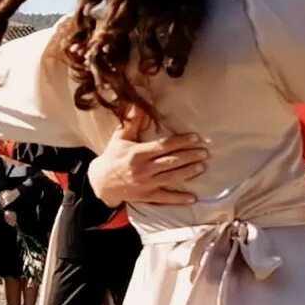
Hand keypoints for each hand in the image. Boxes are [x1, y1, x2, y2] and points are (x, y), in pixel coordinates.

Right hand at [89, 119, 207, 207]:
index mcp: (138, 153)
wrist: (99, 183)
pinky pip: (164, 198)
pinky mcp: (146, 196)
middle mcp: (143, 168)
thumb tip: (137, 105)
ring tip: (202, 167)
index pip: (163, 146)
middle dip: (189, 156)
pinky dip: (178, 198)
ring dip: (187, 173)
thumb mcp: (119, 138)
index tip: (195, 138)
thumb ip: (131, 122)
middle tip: (205, 152)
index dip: (181, 141)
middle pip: (171, 161)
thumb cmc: (112, 157)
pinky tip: (192, 198)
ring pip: (170, 178)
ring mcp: (145, 184)